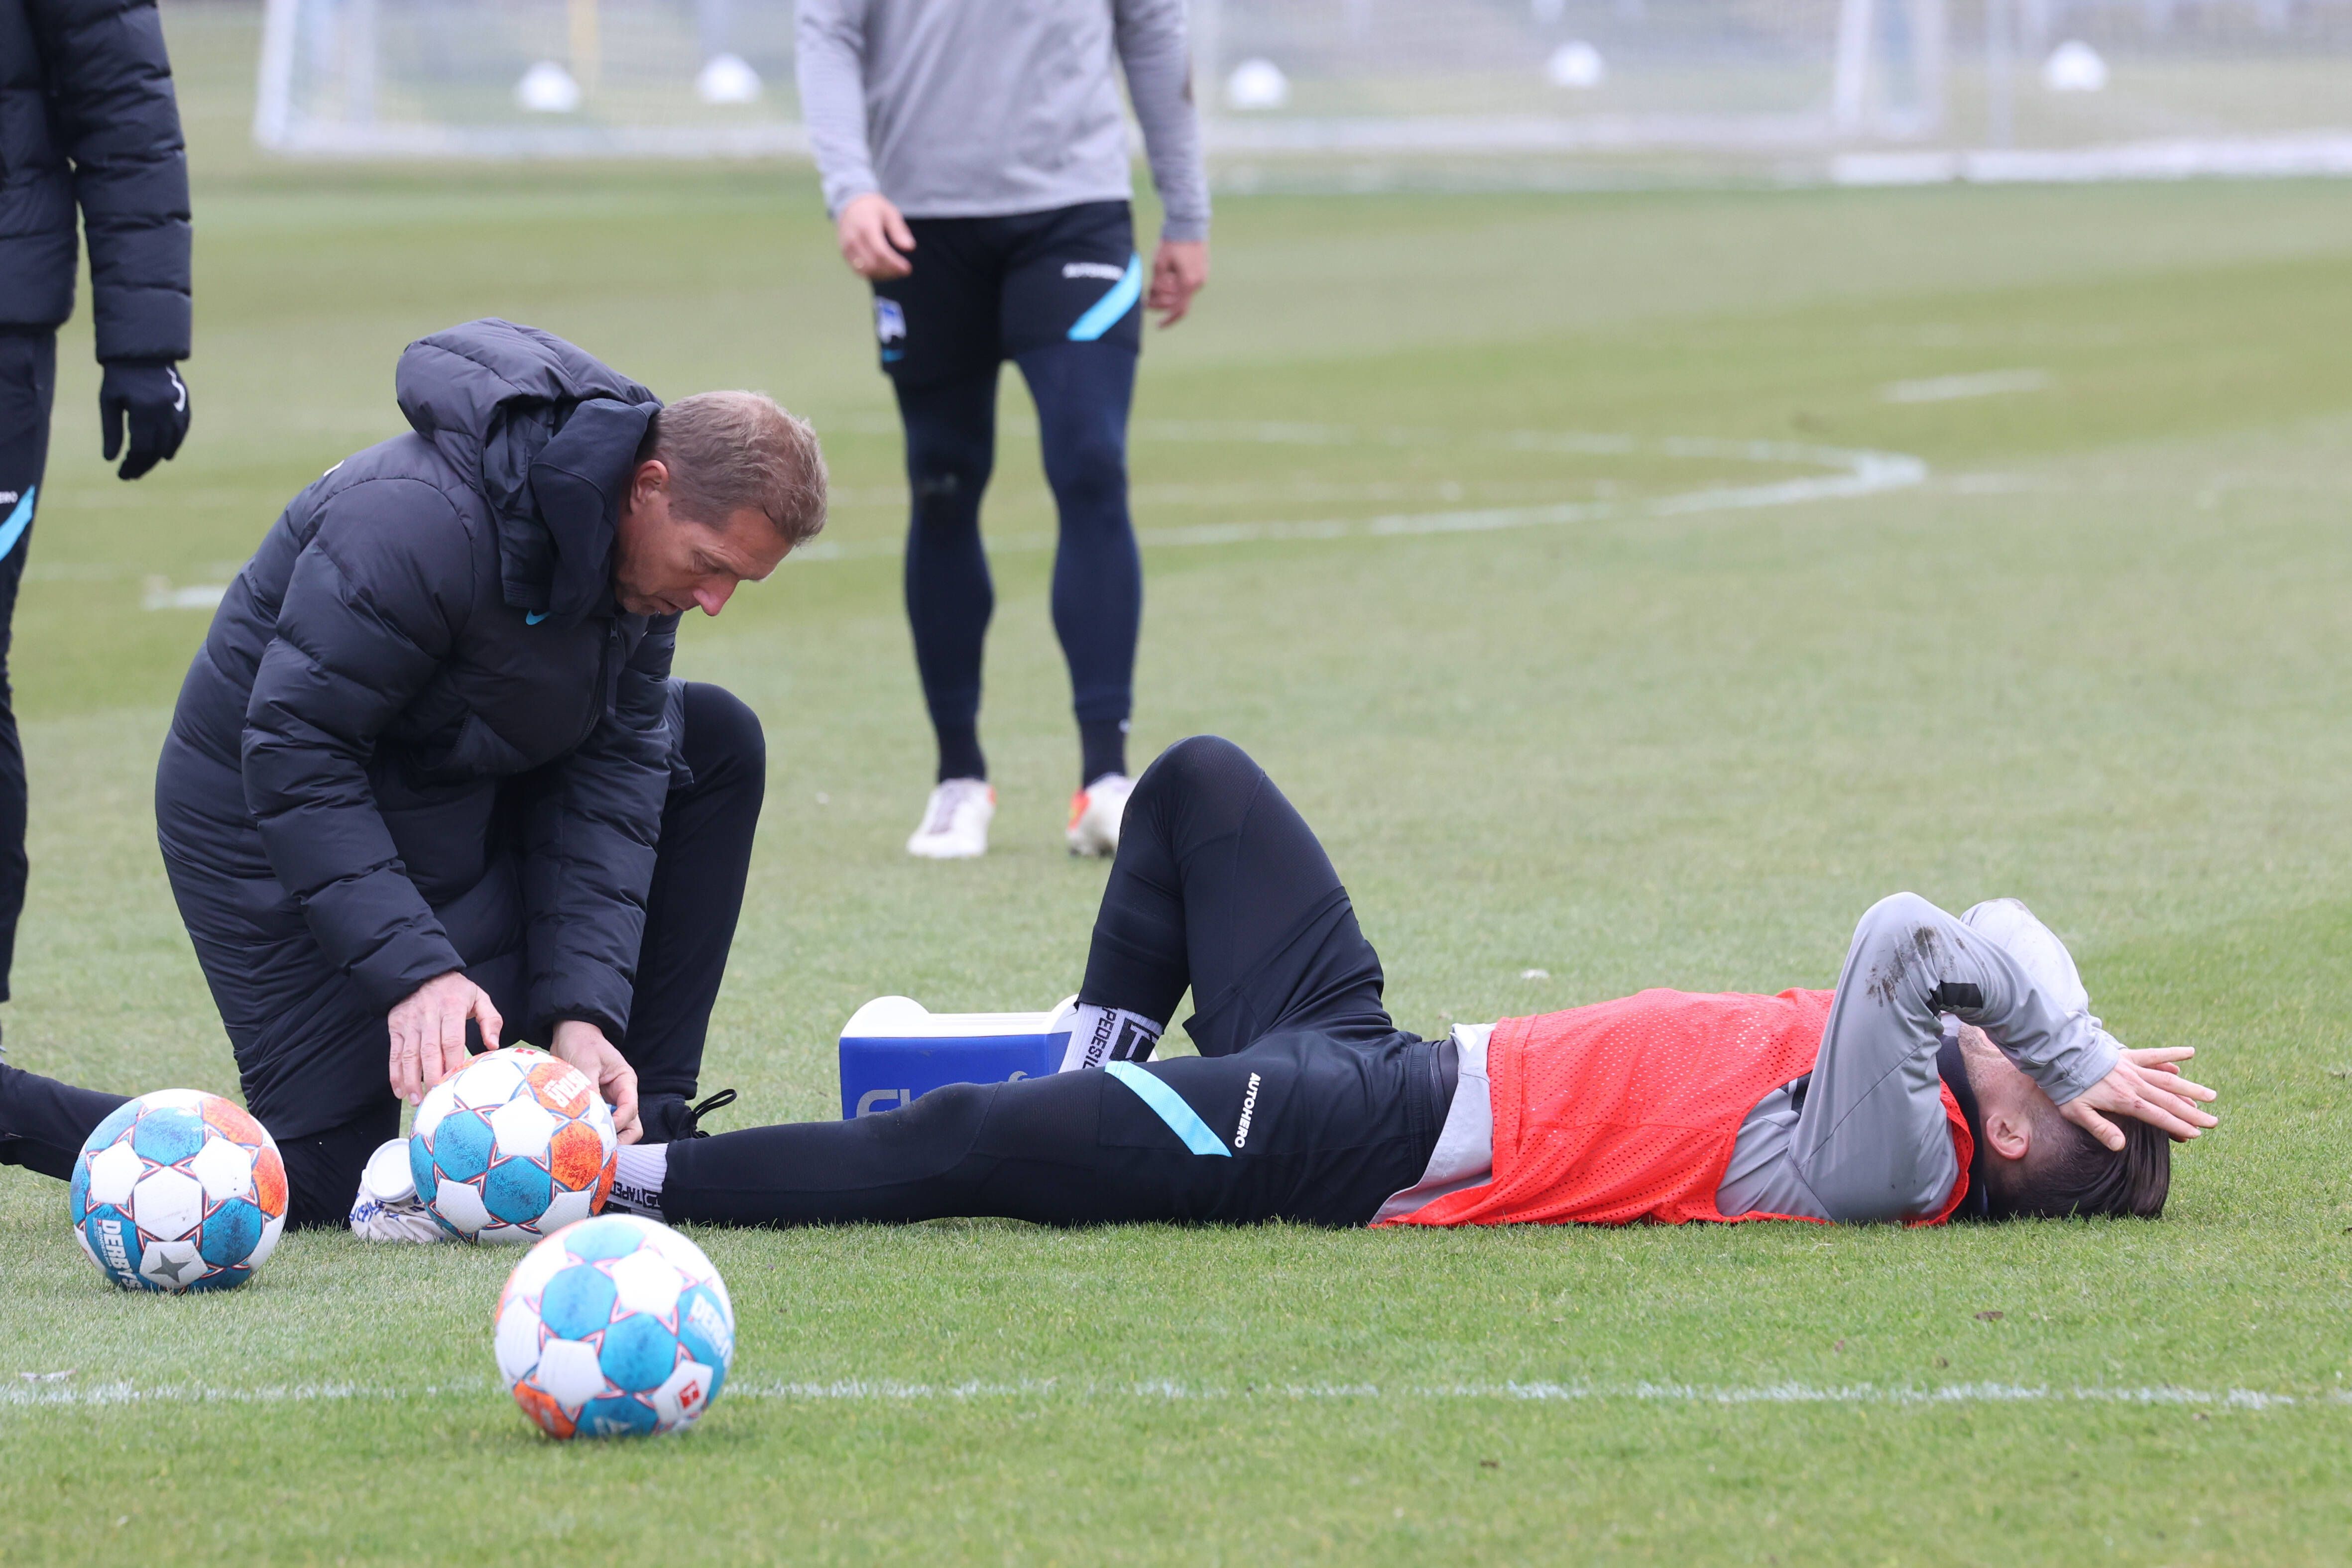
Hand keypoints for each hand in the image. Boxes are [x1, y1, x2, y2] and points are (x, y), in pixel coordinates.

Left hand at [99, 362, 190, 479]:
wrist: (142, 352)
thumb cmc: (119, 376)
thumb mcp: (109, 401)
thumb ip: (111, 430)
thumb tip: (110, 459)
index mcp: (143, 408)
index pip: (140, 446)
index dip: (132, 463)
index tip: (122, 474)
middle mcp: (164, 409)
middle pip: (156, 448)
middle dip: (143, 464)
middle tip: (131, 475)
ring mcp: (177, 407)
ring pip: (172, 442)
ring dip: (158, 457)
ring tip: (145, 466)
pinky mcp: (185, 403)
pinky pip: (182, 430)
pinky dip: (175, 444)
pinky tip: (165, 454)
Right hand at [387, 971, 501, 1105]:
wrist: (421, 971)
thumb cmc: (455, 990)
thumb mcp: (478, 997)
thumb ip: (490, 1020)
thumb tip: (493, 1045)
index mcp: (451, 1008)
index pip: (452, 1039)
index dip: (453, 1062)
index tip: (457, 1082)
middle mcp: (428, 1016)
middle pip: (429, 1051)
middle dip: (432, 1077)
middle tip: (437, 1098)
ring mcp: (409, 1023)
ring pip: (408, 1055)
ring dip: (411, 1080)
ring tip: (418, 1100)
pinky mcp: (396, 1027)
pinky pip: (394, 1053)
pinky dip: (395, 1074)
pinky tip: (400, 1091)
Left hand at [552, 1019, 640, 1144]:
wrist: (570, 1034)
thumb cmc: (581, 1044)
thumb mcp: (586, 1064)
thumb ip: (590, 1090)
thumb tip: (590, 1118)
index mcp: (625, 1081)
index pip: (631, 1109)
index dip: (618, 1122)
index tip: (600, 1131)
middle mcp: (622, 1095)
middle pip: (632, 1125)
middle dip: (620, 1138)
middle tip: (599, 1148)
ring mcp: (610, 1102)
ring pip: (619, 1129)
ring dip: (607, 1138)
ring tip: (589, 1146)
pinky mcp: (596, 1106)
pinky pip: (600, 1124)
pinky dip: (594, 1132)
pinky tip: (580, 1137)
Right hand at [836, 193, 913, 279]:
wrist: (850, 205)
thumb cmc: (874, 209)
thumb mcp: (890, 213)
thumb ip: (899, 230)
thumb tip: (910, 247)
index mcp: (866, 227)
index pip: (880, 252)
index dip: (894, 264)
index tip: (907, 269)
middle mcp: (853, 239)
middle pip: (872, 264)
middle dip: (890, 271)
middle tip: (904, 271)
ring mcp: (847, 248)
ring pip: (865, 271)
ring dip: (883, 276)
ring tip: (896, 272)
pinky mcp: (845, 255)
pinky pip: (859, 271)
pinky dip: (873, 275)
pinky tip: (885, 271)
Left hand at [1147, 239, 1207, 327]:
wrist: (1189, 225)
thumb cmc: (1172, 243)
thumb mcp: (1159, 264)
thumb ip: (1156, 285)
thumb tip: (1150, 299)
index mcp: (1187, 283)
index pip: (1178, 310)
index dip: (1167, 320)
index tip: (1157, 325)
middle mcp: (1198, 283)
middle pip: (1180, 304)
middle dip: (1163, 305)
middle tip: (1148, 300)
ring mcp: (1202, 277)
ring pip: (1183, 294)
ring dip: (1169, 294)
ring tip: (1155, 284)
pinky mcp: (1202, 271)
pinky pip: (1188, 286)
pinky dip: (1176, 286)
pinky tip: (1167, 277)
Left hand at [2059, 1047, 2218, 1149]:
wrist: (2059, 1055)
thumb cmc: (2066, 1088)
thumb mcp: (2078, 1113)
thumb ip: (2100, 1129)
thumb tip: (2121, 1147)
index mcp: (2126, 1100)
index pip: (2158, 1116)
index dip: (2178, 1125)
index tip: (2197, 1133)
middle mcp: (2135, 1084)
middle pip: (2170, 1100)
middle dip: (2193, 1112)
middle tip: (2214, 1121)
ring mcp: (2134, 1068)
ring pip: (2169, 1079)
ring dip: (2191, 1088)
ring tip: (2212, 1096)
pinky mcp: (2128, 1055)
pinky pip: (2155, 1053)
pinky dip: (2173, 1053)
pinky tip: (2190, 1053)